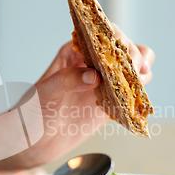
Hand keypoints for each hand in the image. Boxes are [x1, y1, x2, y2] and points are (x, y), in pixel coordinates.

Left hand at [0, 24, 153, 168]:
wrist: (34, 140)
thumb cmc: (33, 111)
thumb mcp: (45, 92)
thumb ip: (67, 80)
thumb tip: (93, 76)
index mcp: (75, 51)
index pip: (101, 34)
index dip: (117, 39)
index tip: (123, 52)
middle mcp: (92, 63)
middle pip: (123, 49)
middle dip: (134, 54)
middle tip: (136, 69)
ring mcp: (103, 83)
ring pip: (133, 68)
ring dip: (142, 71)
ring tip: (139, 81)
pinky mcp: (110, 103)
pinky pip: (131, 93)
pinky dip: (139, 94)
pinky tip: (138, 100)